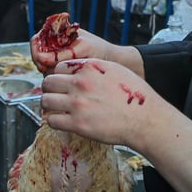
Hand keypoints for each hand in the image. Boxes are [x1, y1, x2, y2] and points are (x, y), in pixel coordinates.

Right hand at [31, 24, 115, 73]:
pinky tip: (65, 77)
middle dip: (41, 63)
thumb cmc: (100, 49)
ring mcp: (58, 56)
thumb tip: (41, 58)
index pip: (37, 40)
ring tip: (63, 73)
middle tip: (49, 70)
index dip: (35, 51)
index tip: (40, 61)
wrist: (113, 61)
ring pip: (43, 65)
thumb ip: (61, 54)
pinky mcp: (62, 68)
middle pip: (37, 54)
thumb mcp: (81, 49)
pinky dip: (55, 76)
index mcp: (59, 32)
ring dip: (49, 71)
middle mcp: (56, 43)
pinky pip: (51, 73)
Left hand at [42, 58, 191, 191]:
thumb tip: (79, 69)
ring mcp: (77, 103)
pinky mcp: (77, 124)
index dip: (59, 76)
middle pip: (48, 82)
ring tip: (56, 110)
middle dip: (50, 90)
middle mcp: (80, 83)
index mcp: (89, 67)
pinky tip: (62, 122)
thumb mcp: (116, 70)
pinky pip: (52, 120)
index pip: (59, 67)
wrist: (145, 120)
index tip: (62, 84)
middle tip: (55, 97)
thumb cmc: (134, 97)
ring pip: (45, 101)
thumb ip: (94, 67)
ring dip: (49, 106)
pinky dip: (54, 122)